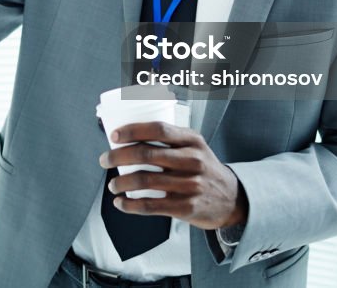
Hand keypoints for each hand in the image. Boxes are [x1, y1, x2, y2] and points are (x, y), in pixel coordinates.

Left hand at [99, 121, 246, 229]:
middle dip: (118, 156)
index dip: (132, 130)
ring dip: (121, 183)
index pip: (158, 129)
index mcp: (192, 140)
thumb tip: (127, 136)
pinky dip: (130, 205)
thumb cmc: (203, 168)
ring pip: (145, 180)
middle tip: (104, 160)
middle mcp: (193, 160)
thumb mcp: (194, 146)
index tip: (114, 135)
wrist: (232, 199)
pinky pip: (151, 206)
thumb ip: (169, 139)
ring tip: (113, 184)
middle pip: (147, 154)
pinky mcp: (186, 207)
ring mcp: (190, 185)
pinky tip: (120, 203)